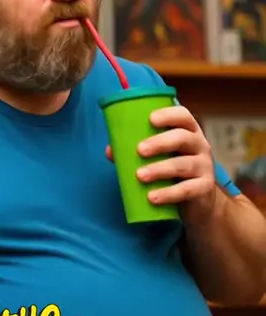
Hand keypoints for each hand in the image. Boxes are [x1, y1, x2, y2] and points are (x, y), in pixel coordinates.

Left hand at [106, 105, 215, 222]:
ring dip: (160, 169)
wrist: (199, 201)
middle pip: (182, 138)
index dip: (168, 115)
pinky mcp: (204, 188)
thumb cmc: (174, 171)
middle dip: (160, 142)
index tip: (150, 119)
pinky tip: (153, 197)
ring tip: (140, 176)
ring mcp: (204, 166)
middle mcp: (200, 145)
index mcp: (188, 132)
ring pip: (183, 165)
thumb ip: (136, 151)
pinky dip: (169, 193)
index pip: (183, 116)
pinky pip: (187, 189)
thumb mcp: (159, 158)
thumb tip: (111, 150)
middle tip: (139, 150)